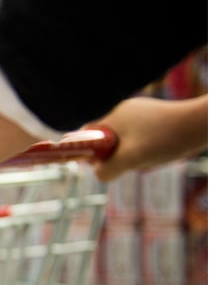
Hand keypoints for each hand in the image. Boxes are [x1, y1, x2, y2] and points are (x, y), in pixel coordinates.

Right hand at [84, 95, 208, 183]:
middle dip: (113, 154)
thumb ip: (108, 169)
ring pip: (126, 138)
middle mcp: (124, 110)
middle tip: (129, 165)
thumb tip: (98, 174)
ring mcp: (142, 112)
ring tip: (150, 158)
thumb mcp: (132, 159)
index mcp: (113, 116)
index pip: (87, 134)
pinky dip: (145, 146)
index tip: (98, 165)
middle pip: (106, 137)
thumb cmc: (165, 140)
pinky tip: (160, 151)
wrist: (201, 124)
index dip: (88, 151)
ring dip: (131, 152)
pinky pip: (141, 134)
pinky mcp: (157, 117)